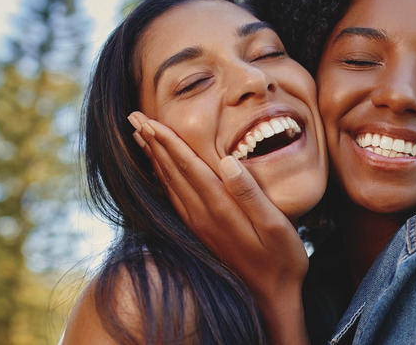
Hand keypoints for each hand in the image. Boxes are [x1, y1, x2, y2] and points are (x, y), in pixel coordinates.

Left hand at [127, 111, 308, 343]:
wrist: (271, 299)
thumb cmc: (282, 260)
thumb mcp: (276, 226)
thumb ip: (251, 194)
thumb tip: (228, 162)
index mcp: (221, 208)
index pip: (188, 166)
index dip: (168, 141)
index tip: (148, 119)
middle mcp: (204, 216)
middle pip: (172, 172)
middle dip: (153, 143)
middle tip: (134, 117)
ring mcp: (200, 226)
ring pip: (169, 185)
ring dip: (154, 158)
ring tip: (140, 137)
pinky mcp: (202, 234)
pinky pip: (174, 200)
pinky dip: (163, 180)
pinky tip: (159, 172)